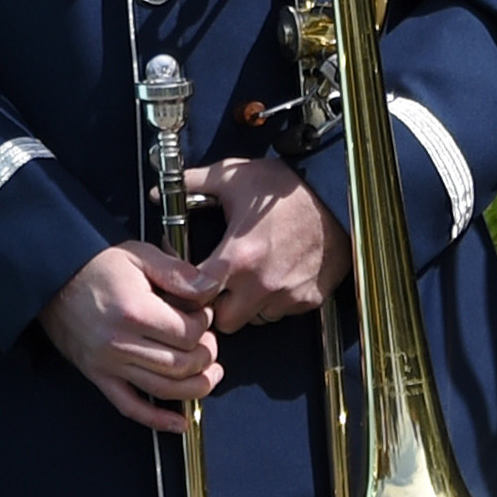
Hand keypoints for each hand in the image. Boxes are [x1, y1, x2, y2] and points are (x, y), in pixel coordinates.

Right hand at [42, 241, 220, 431]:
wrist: (51, 278)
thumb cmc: (94, 265)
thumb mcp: (139, 254)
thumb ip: (177, 273)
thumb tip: (210, 289)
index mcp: (134, 311)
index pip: (188, 333)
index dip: (205, 326)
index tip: (203, 316)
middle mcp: (121, 342)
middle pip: (181, 364)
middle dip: (205, 356)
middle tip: (209, 343)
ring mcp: (108, 363)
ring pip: (164, 389)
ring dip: (195, 388)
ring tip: (210, 376)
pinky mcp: (98, 375)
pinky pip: (130, 406)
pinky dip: (157, 420)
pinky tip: (178, 422)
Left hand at [185, 156, 338, 330]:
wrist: (339, 195)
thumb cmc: (287, 188)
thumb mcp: (234, 176)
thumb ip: (192, 184)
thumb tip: (157, 190)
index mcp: (238, 257)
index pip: (199, 298)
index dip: (189, 292)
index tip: (190, 281)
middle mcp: (262, 284)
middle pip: (226, 320)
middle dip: (218, 307)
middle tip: (219, 284)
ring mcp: (288, 295)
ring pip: (255, 319)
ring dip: (248, 305)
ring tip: (249, 277)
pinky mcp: (309, 299)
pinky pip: (283, 312)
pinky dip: (275, 301)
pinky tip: (276, 275)